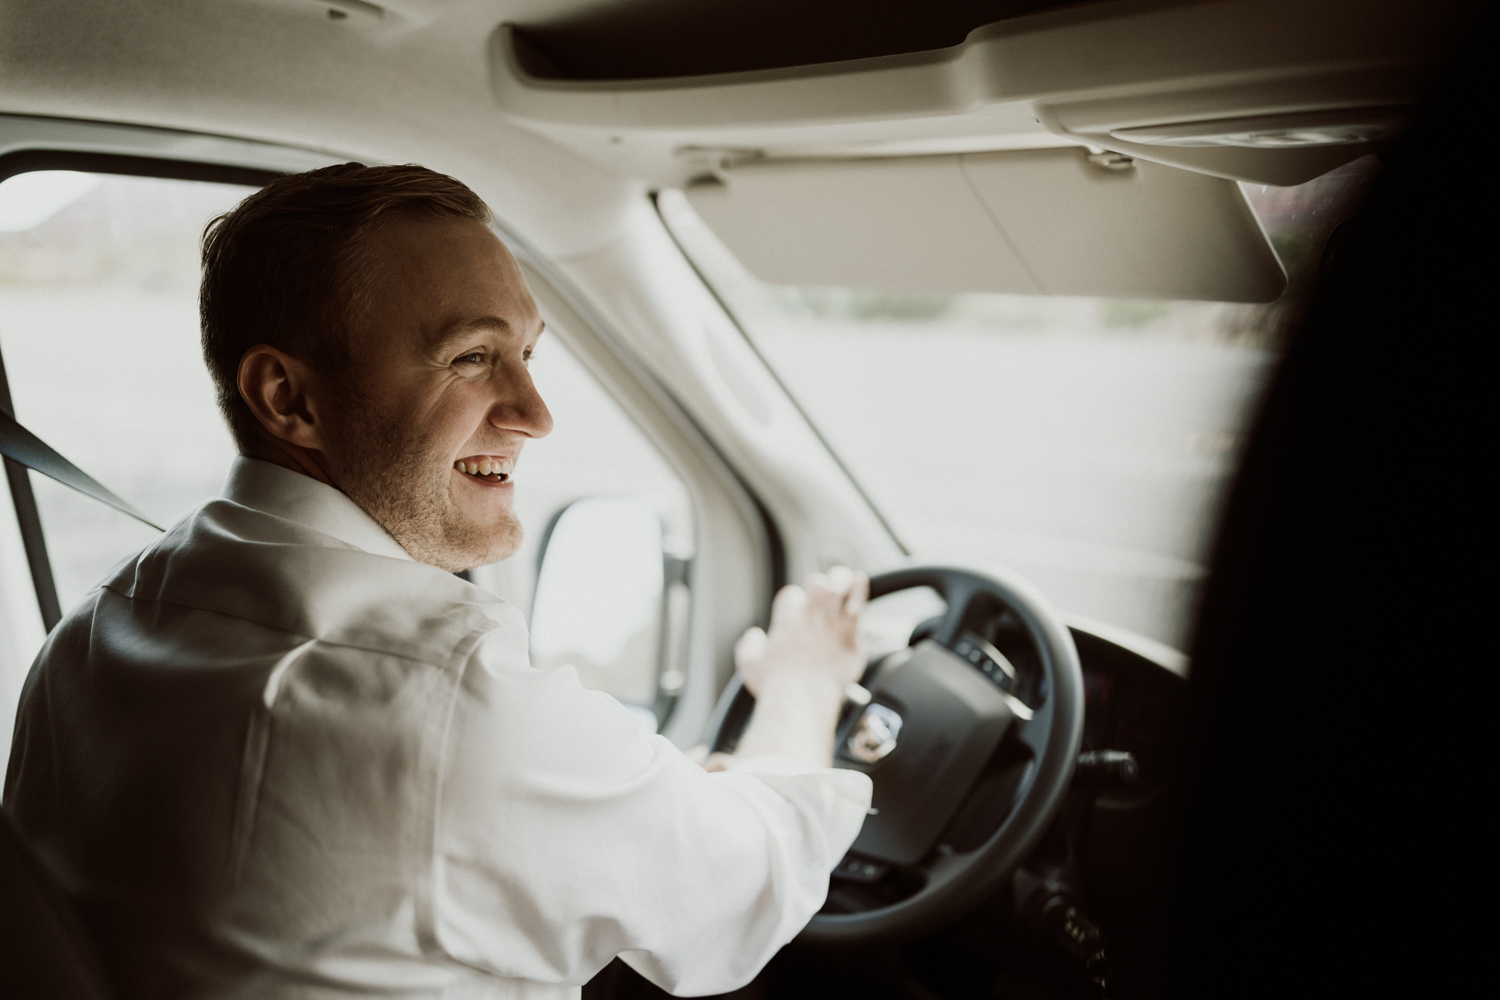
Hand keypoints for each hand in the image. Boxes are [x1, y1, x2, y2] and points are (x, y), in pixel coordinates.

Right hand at [734, 566, 868, 703]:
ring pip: (838, 586)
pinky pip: (857, 604)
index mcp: (786, 621)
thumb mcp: (750, 666)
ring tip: (841, 581)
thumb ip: (748, 646)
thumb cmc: (777, 687)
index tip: (797, 614)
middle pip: (815, 582)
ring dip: (840, 580)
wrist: (804, 699)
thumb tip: (754, 635)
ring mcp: (831, 623)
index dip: (794, 601)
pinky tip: (859, 579)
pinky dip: (859, 589)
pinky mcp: (849, 634)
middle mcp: (809, 617)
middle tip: (823, 594)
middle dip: (819, 585)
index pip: (790, 596)